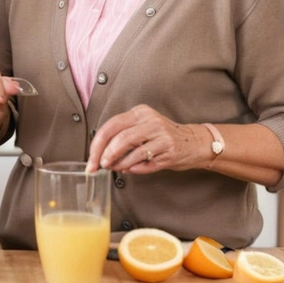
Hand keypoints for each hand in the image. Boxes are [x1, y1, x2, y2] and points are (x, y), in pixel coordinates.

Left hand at [85, 104, 200, 173]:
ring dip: (119, 163)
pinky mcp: (170, 151)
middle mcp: (151, 121)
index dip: (97, 144)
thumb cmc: (161, 136)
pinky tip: (130, 169)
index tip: (91, 159)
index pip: (111, 126)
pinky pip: (146, 163)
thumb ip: (121, 136)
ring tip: (115, 168)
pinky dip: (134, 169)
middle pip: (120, 138)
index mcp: (140, 113)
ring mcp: (162, 136)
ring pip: (133, 151)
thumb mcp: (142, 127)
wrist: (193, 142)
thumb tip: (99, 154)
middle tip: (98, 166)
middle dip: (104, 155)